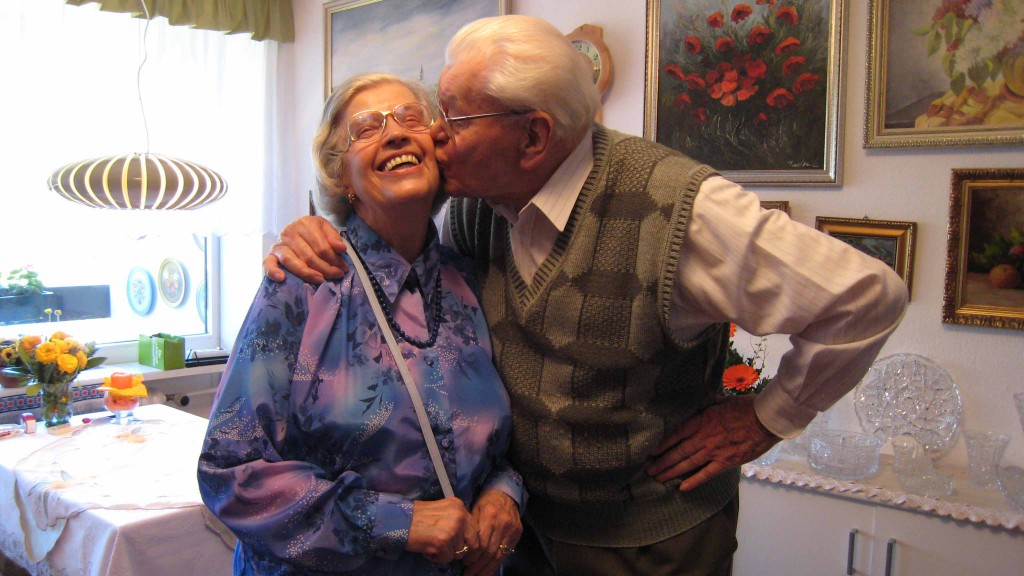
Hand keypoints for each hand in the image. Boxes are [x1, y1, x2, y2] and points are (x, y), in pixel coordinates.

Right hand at [262, 215, 348, 283]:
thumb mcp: (326, 229)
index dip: (334, 259)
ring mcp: (279, 244)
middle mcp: (290, 232)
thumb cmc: (314, 231)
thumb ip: (334, 237)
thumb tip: (341, 248)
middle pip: (309, 256)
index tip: (344, 268)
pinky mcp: (271, 254)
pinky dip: (273, 271)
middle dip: (325, 268)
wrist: (296, 228)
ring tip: (320, 280)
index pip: (321, 246)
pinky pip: (268, 263)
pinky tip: (282, 278)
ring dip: (307, 273)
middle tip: (337, 275)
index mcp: (306, 224)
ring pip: (293, 262)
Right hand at [407, 497, 479, 564]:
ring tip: (433, 545)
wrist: (398, 520)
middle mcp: (459, 515)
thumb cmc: (416, 516)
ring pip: (459, 551)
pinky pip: (447, 559)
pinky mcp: (443, 543)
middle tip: (447, 548)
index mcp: (459, 505)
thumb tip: (466, 536)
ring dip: (447, 552)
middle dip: (461, 547)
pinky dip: (437, 558)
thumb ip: (455, 519)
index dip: (465, 537)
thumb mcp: (441, 510)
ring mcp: (453, 529)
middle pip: (472, 540)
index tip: (456, 542)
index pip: (473, 527)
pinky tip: (428, 550)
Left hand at [462, 490, 521, 575]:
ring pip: (499, 555)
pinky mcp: (517, 534)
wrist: (505, 493)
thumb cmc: (486, 501)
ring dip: (487, 568)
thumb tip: (464, 548)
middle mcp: (502, 524)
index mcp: (489, 516)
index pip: (482, 543)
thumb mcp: (475, 509)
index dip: (473, 556)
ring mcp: (512, 530)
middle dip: (478, 566)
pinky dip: (496, 564)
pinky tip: (488, 571)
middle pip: (490, 551)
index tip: (464, 563)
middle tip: (468, 574)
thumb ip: (472, 528)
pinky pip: (506, 553)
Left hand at [646, 395, 779, 491]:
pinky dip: (694, 481)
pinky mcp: (726, 462)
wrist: (765, 419)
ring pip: (688, 463)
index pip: (676, 434)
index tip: (652, 451)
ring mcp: (714, 451)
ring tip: (659, 478)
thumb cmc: (746, 407)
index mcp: (702, 420)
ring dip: (672, 471)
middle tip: (649, 470)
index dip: (663, 444)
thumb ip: (707, 405)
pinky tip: (682, 487)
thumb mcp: (721, 401)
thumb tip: (698, 402)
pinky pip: (707, 473)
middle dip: (662, 462)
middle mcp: (704, 437)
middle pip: (678, 451)